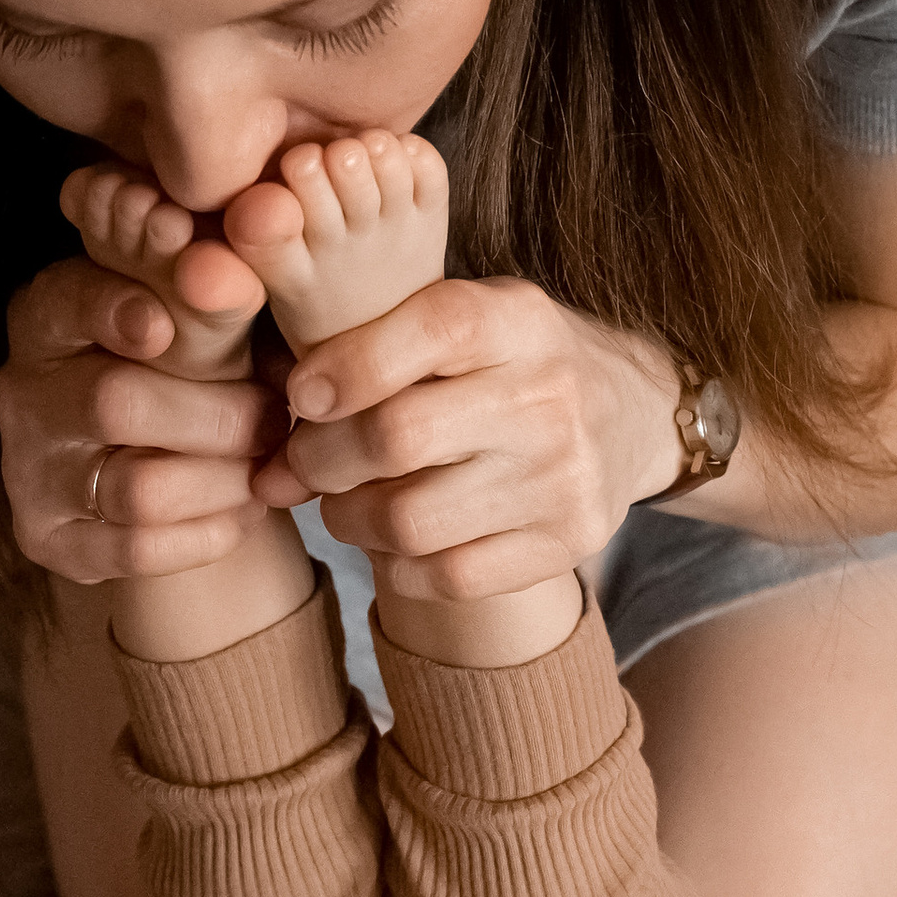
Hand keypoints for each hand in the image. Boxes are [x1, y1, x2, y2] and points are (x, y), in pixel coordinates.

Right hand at [0, 248, 278, 587]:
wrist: (158, 455)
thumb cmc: (186, 361)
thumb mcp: (197, 317)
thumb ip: (213, 296)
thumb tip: (234, 279)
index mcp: (50, 313)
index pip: (72, 303)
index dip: (119, 312)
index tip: (169, 327)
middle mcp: (24, 391)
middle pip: (116, 404)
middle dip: (220, 416)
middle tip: (279, 417)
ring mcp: (28, 471)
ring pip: (137, 489)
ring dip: (224, 482)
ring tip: (267, 468)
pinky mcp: (48, 539)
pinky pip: (137, 549)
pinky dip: (208, 533)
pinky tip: (242, 511)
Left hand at [255, 274, 680, 598]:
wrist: (632, 414)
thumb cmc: (507, 362)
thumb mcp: (462, 319)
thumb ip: (366, 353)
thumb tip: (265, 464)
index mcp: (519, 320)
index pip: (428, 331)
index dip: (345, 367)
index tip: (302, 395)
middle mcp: (549, 398)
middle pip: (397, 438)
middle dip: (321, 458)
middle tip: (304, 463)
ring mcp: (563, 477)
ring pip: (409, 521)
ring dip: (349, 519)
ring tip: (346, 501)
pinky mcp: (567, 543)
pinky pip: (445, 576)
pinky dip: (398, 565)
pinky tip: (397, 538)